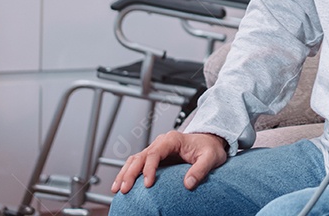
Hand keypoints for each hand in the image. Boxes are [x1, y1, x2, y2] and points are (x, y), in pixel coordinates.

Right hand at [111, 131, 227, 194]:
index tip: (148, 184)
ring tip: (118, 189)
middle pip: (140, 156)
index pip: (155, 153)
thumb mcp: (211, 158)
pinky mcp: (155, 158)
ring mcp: (156, 150)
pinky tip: (121, 185)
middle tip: (125, 189)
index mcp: (172, 139)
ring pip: (135, 160)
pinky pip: (137, 164)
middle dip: (131, 173)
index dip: (149, 168)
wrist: (211, 142)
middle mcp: (161, 143)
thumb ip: (201, 169)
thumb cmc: (210, 148)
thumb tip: (188, 184)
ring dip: (125, 174)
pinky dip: (127, 173)